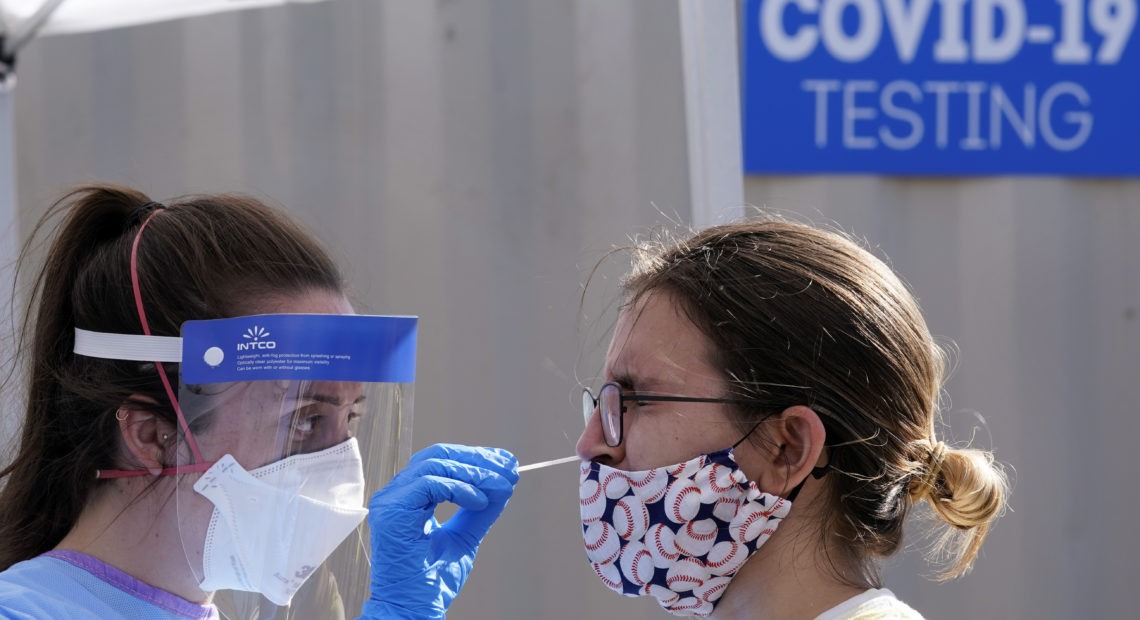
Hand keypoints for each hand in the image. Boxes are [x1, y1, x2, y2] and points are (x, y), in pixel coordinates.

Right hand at [358, 444, 517, 619]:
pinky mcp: (391, 512)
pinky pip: (430, 484)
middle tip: (509, 469)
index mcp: (409, 497)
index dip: (475, 457)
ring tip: (500, 486)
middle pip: (438, 456)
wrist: (412, 611)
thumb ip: (480, 511)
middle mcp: (395, 494)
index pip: (441, 461)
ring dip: (474, 473)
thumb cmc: (431, 581)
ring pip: (435, 465)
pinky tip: (479, 502)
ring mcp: (390, 501)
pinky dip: (460, 489)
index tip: (507, 463)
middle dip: (477, 459)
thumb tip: (504, 483)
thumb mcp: (464, 537)